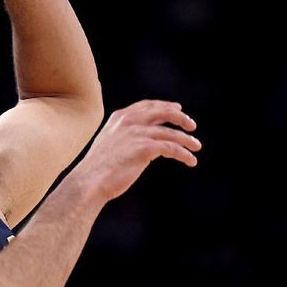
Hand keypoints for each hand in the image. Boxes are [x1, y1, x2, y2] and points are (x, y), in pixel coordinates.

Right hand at [79, 100, 201, 202]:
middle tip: (192, 125)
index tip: (177, 109)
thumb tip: (150, 143)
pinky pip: (172, 148)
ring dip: (187, 140)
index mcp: (119, 118)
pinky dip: (184, 154)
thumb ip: (126, 137)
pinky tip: (191, 160)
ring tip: (196, 146)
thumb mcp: (109, 143)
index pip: (147, 106)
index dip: (164, 106)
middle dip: (180, 117)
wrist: (90, 180)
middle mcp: (129, 122)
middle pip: (162, 112)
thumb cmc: (98, 168)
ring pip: (170, 132)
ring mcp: (137, 133)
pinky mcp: (145, 148)